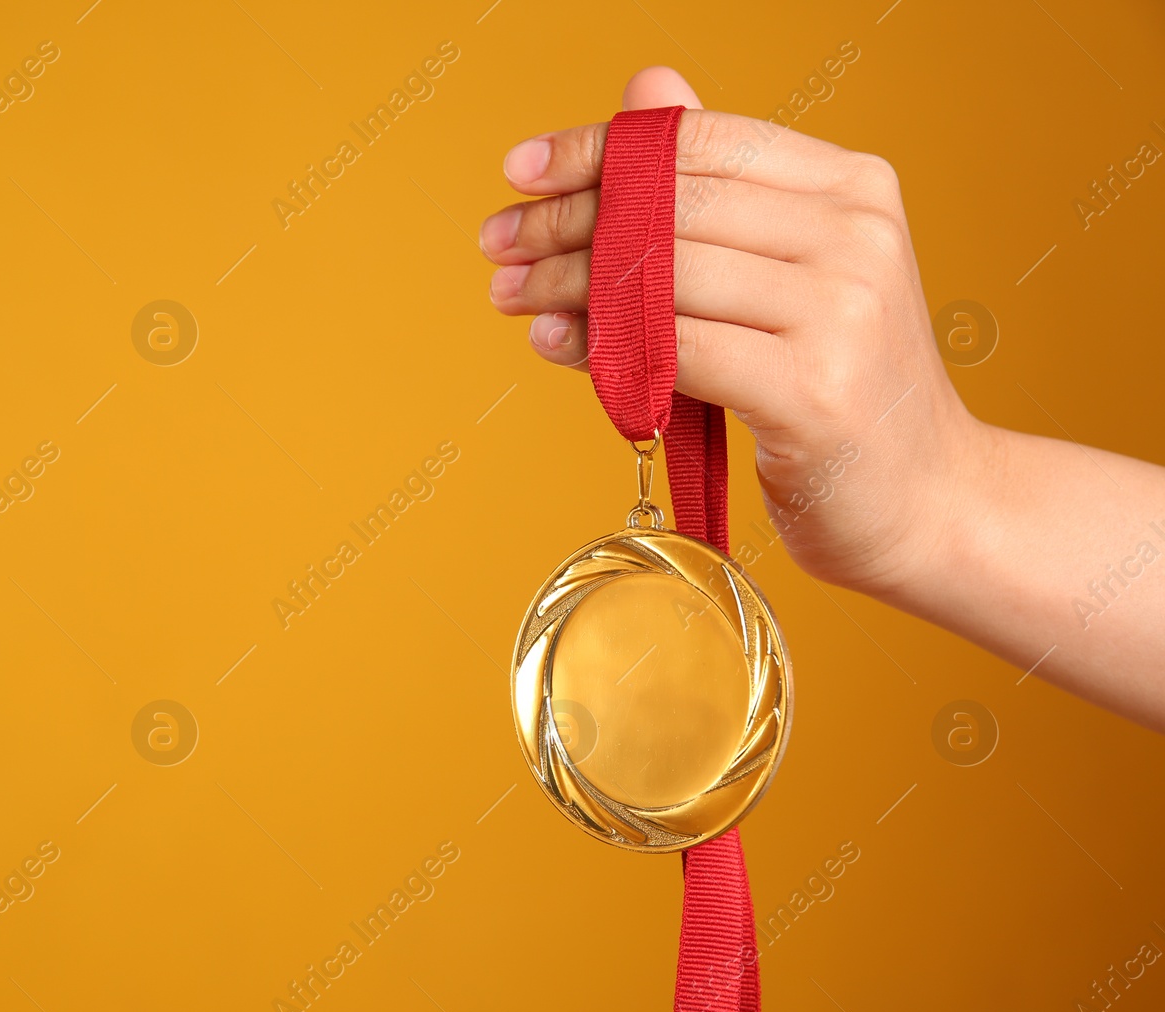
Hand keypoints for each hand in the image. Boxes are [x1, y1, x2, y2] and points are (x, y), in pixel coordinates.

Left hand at [482, 67, 982, 597]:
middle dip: (566, 221)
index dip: (600, 149)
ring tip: (512, 294)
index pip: (701, 140)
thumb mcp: (786, 276)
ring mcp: (841, 312)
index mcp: (853, 187)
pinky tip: (556, 342)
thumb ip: (713, 195)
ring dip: (569, 284)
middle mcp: (854, 235)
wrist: (929, 502)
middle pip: (671, 204)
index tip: (522, 172)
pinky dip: (602, 346)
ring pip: (662, 275)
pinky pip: (675, 350)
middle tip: (498, 243)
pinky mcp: (812, 391)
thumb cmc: (839, 389)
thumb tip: (643, 92)